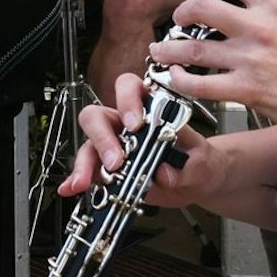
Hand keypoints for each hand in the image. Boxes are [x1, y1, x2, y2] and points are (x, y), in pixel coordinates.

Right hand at [60, 73, 223, 205]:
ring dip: (85, 163)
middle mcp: (124, 124)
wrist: (196, 184)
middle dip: (102, 137)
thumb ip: (187, 167)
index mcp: (148, 109)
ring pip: (88, 146)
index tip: (135, 124)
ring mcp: (112, 147)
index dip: (127, 101)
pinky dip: (79, 179)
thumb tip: (165, 172)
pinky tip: (73, 188)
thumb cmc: (198, 161)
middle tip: (115, 161)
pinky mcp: (107, 169)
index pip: (129, 88)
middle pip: (98, 116)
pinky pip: (87, 171)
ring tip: (87, 181)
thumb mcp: (202, 161)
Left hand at [148, 0, 276, 144]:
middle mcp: (260, 29)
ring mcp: (251, 60)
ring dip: (169, 49)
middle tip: (179, 19)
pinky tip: (176, 78)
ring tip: (161, 50)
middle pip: (201, 7)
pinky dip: (181, 81)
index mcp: (276, 6)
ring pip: (192, 48)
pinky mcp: (247, 91)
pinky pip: (200, 85)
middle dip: (181, 12)